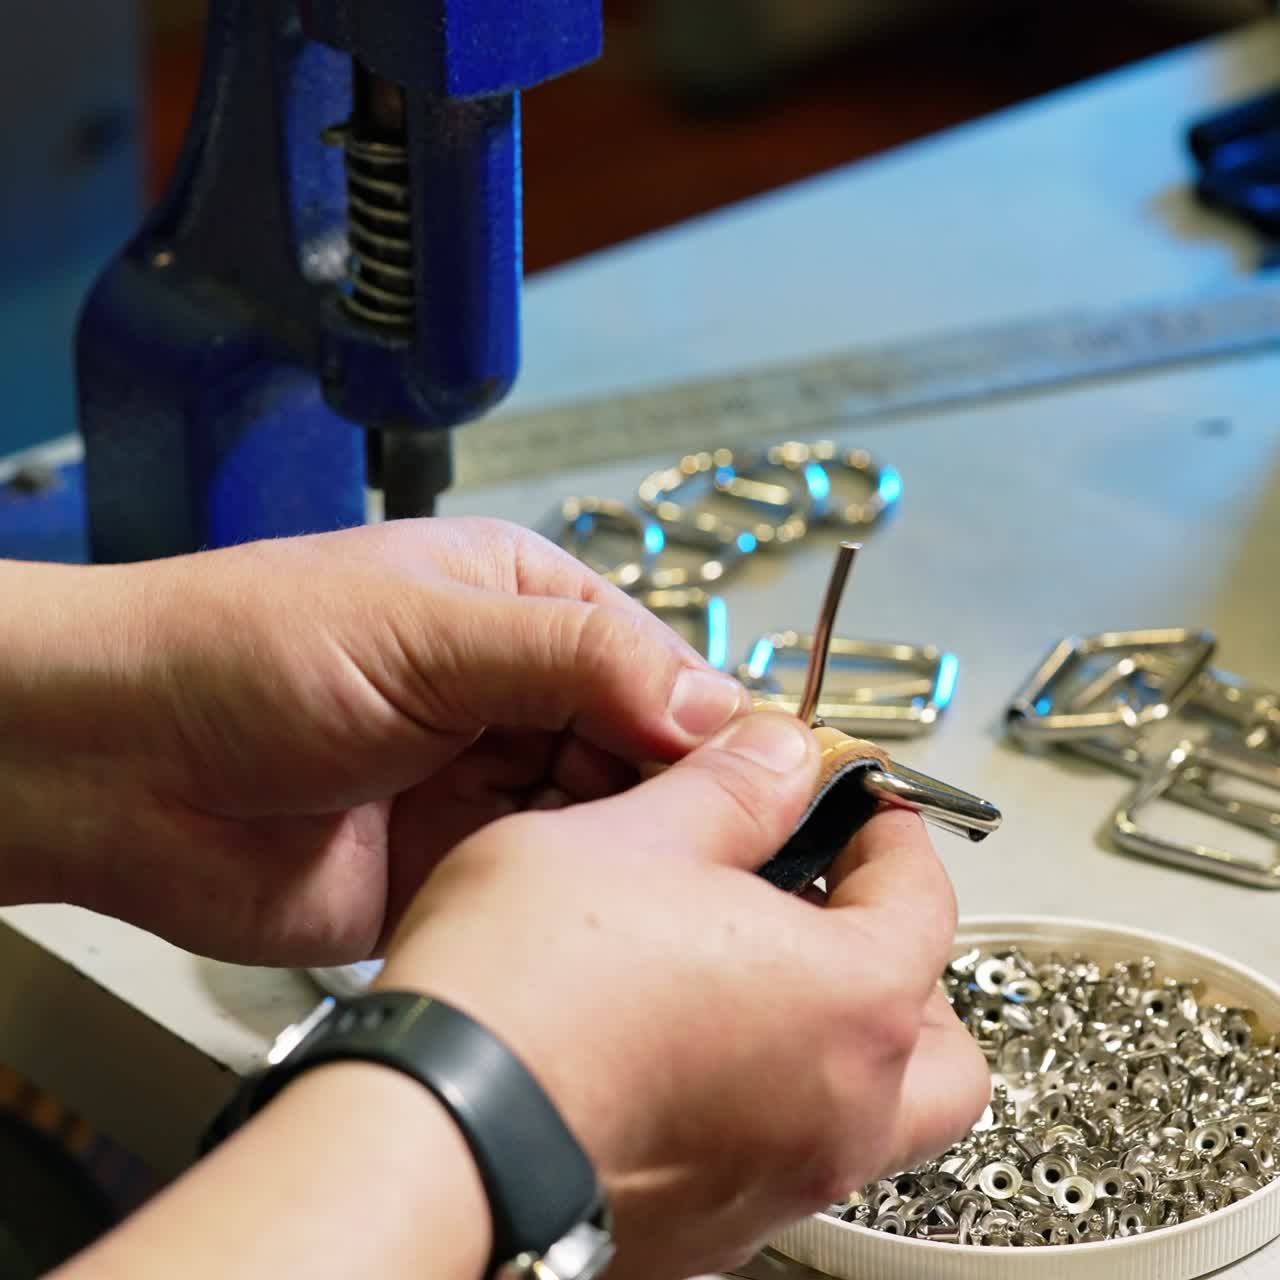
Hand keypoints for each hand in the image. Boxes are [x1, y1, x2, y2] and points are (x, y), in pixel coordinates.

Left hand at [1, 520, 748, 961]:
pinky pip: (549, 892)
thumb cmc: (248, 651)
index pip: (658, 665)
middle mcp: (519, 697)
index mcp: (525, 607)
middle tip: (718, 850)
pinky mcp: (460, 870)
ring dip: (632, 858)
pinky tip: (601, 924)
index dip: (708, 722)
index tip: (764, 780)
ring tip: (665, 890)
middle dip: (678, 798)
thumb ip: (576, 661)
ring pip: (608, 828)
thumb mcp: (429, 627)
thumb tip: (714, 705)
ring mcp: (491, 787)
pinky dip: (576, 906)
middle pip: (645, 752)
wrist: (118, 767)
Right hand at [378, 709, 989, 1279]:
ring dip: (841, 1039)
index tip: (854, 806)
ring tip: (753, 976)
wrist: (433, 1133)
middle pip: (938, 1038)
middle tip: (830, 907)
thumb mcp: (635, 834)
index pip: (924, 899)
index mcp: (848, 1001)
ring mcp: (774, 1184)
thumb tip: (781, 757)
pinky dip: (769, 1097)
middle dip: (900, 962)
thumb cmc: (526, 990)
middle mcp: (837, 1110)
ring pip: (872, 1112)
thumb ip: (732, 789)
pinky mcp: (705, 1232)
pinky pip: (782, 1158)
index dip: (890, 831)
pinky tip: (683, 1045)